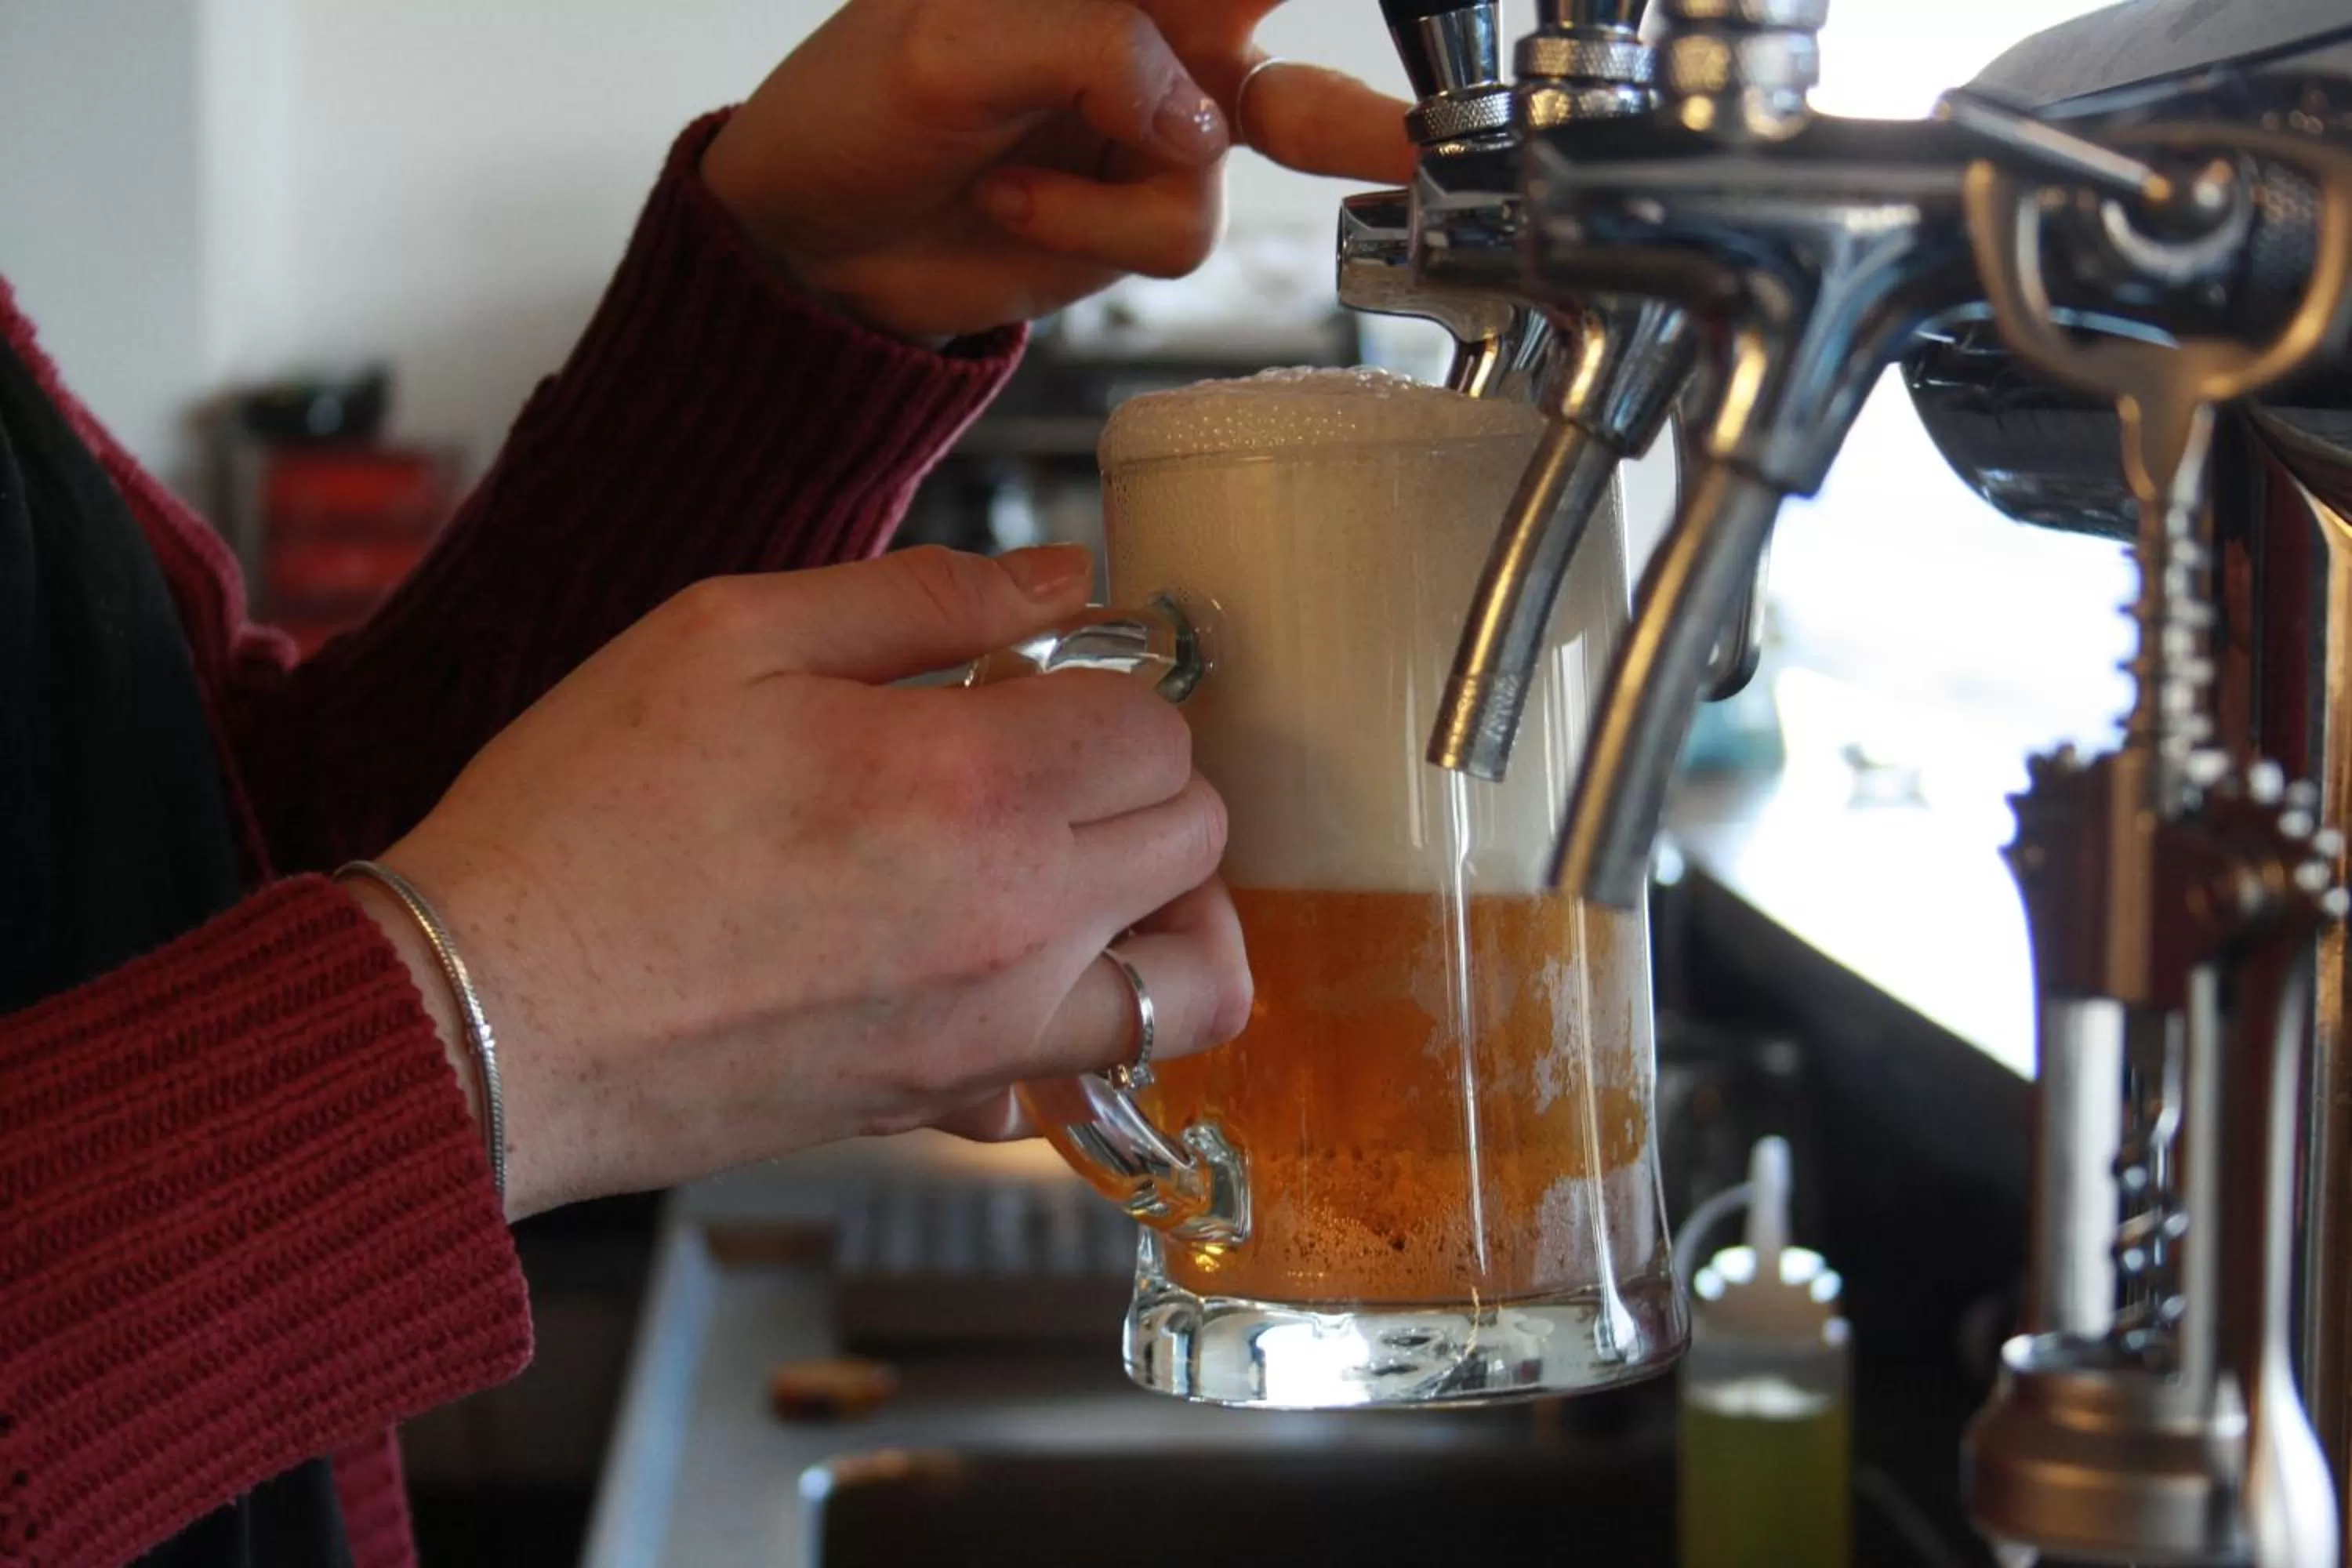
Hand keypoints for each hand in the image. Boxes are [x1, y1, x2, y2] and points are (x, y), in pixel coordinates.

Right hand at [368, 545, 1250, 1218]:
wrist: (487, 1013)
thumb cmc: (585, 815)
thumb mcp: (732, 632)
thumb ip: (926, 596)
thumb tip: (1065, 579)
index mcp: (973, 783)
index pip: (1155, 725)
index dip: (1107, 685)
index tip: (1041, 682)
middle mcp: (1016, 919)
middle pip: (1198, 836)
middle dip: (1144, 777)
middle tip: (1055, 757)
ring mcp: (993, 1030)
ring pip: (1197, 979)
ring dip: (1173, 909)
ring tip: (1095, 864)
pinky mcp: (945, 1106)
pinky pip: (1095, 1075)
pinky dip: (1097, 1022)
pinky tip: (1023, 968)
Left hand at [700, 0, 1416, 339]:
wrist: (812, 247)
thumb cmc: (851, 113)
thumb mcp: (949, 48)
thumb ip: (1091, 48)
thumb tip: (1195, 117)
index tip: (1351, 10)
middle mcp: (1153, 20)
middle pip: (1283, 13)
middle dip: (1358, 73)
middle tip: (1421, 96)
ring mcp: (1162, 113)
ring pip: (1266, 133)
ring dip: (1128, 182)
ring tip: (1014, 183)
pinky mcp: (1148, 205)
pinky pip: (1185, 223)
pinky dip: (1097, 230)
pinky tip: (1014, 206)